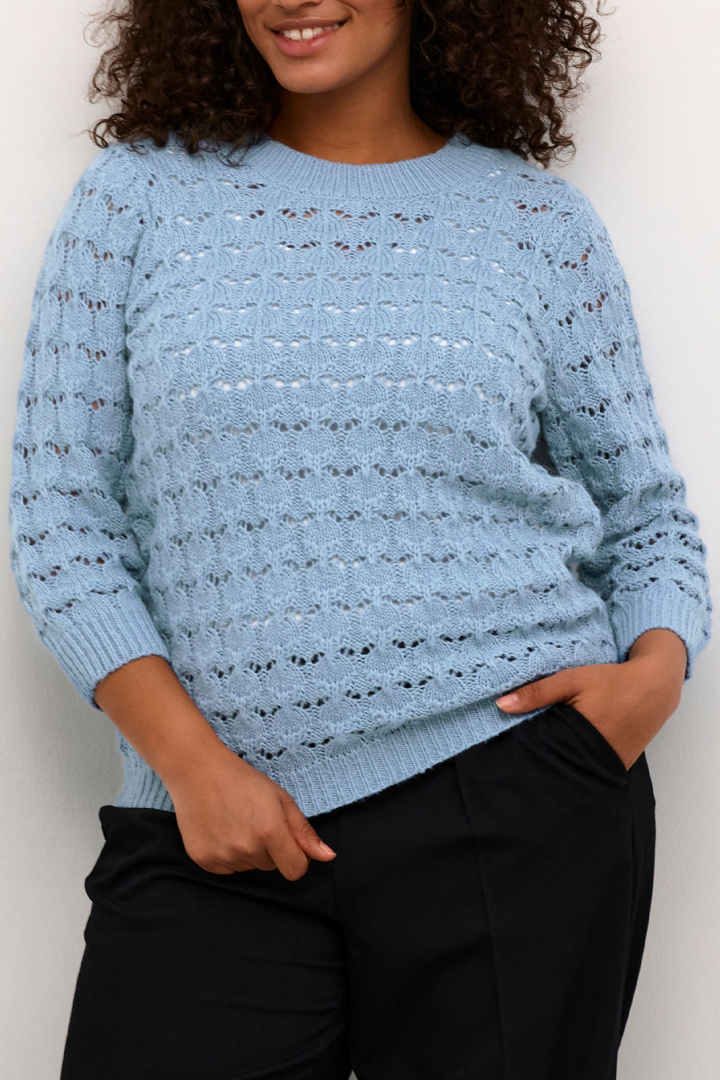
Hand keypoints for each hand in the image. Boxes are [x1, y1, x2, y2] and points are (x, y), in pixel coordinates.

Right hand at [164, 742, 336, 880]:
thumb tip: (328, 857)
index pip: (296, 870)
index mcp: (270, 832)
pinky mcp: (204, 861)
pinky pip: (228, 870)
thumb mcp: (281, 799)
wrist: (199, 772)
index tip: (287, 842)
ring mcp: (223, 856)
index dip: (296, 857)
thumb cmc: (244, 781)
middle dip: (269, 849)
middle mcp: (247, 848)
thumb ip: (304, 832)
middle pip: (271, 867)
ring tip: (235, 822)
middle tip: (254, 821)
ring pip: (249, 867)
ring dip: (248, 852)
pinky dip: (228, 855)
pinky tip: (221, 831)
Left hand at [494, 629, 687, 769]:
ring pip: (571, 766)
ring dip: (557, 758)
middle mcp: (593, 756)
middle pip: (555, 763)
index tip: (503, 750)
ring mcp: (607, 764)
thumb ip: (537, 692)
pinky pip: (587, 764)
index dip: (524, 751)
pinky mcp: (615, 764)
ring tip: (538, 750)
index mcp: (580, 736)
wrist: (655, 687)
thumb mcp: (572, 680)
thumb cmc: (613, 681)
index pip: (542, 753)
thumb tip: (501, 704)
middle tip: (516, 752)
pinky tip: (565, 747)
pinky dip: (574, 757)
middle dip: (538, 759)